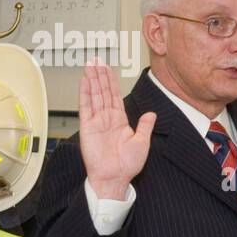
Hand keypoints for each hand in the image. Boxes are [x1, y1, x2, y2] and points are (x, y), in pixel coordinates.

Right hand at [79, 60, 154, 199]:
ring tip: (90, 64)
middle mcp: (107, 118)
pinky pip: (86, 106)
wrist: (115, 177)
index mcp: (119, 121)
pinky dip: (85, 93)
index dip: (111, 81)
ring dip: (92, 79)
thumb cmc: (127, 165)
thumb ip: (145, 125)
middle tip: (96, 60)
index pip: (114, 96)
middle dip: (100, 75)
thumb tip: (151, 114)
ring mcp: (96, 121)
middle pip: (102, 91)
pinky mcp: (88, 127)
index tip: (108, 68)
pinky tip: (84, 81)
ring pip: (94, 95)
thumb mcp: (142, 142)